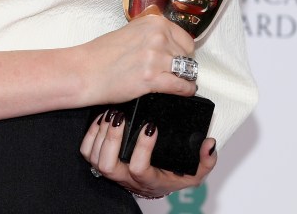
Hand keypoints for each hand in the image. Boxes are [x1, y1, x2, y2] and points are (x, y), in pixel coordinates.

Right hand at [74, 5, 197, 105]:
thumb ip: (151, 34)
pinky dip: (185, 90)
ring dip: (184, 78)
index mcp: (153, 22)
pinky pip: (181, 86)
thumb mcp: (130, 32)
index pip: (185, 38)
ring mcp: (156, 57)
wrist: (84, 71)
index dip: (183, 50)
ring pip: (187, 70)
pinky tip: (184, 91)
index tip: (179, 57)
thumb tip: (169, 43)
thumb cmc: (101, 54)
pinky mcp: (153, 78)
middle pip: (187, 55)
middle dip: (182, 64)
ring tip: (180, 82)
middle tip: (173, 71)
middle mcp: (158, 37)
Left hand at [80, 110, 217, 197]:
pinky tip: (102, 118)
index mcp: (149, 181)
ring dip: (101, 134)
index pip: (139, 168)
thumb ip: (206, 161)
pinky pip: (88, 152)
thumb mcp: (195, 172)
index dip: (142, 149)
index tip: (151, 127)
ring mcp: (113, 171)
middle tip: (121, 116)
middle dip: (112, 139)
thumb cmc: (174, 174)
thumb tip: (208, 144)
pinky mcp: (101, 161)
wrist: (157, 182)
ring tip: (112, 113)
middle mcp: (127, 179)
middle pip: (109, 166)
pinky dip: (91, 134)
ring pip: (96, 158)